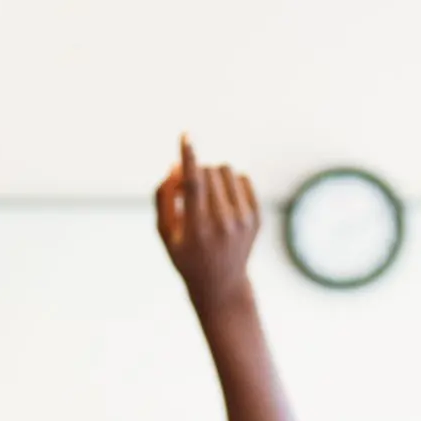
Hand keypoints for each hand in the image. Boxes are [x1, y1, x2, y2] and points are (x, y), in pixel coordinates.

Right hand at [156, 136, 260, 309]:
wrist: (221, 284)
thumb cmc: (186, 256)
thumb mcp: (165, 233)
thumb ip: (163, 198)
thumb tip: (175, 166)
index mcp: (198, 229)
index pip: (194, 185)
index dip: (188, 157)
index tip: (186, 136)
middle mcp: (224, 223)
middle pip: (208, 172)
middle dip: (194, 173)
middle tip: (186, 191)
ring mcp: (244, 220)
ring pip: (226, 170)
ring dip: (212, 175)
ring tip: (205, 196)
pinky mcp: (257, 217)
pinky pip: (242, 178)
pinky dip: (229, 183)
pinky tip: (223, 200)